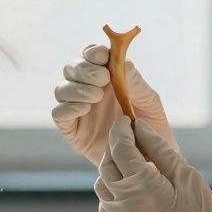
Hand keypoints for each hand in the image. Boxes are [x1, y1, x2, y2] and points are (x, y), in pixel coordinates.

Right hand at [52, 44, 175, 165]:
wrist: (151, 159)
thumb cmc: (152, 127)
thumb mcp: (149, 101)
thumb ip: (135, 81)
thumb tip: (122, 61)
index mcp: (107, 78)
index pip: (90, 56)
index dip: (92, 52)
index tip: (102, 55)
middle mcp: (88, 90)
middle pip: (72, 69)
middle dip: (84, 69)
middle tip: (102, 78)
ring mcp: (79, 110)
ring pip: (62, 89)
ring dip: (76, 88)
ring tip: (96, 96)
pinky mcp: (72, 130)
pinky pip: (59, 114)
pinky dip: (68, 107)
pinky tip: (84, 108)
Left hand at [95, 117, 211, 211]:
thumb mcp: (188, 177)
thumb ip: (160, 150)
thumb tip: (140, 128)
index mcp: (142, 186)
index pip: (120, 148)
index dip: (121, 130)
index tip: (126, 121)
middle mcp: (123, 205)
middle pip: (106, 166)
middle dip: (114, 149)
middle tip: (128, 140)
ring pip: (102, 188)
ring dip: (113, 173)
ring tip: (134, 169)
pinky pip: (107, 210)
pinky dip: (115, 197)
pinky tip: (134, 196)